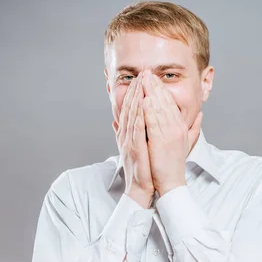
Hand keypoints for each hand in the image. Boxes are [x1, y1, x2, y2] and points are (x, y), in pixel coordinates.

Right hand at [112, 73, 153, 207]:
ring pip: (131, 115)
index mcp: (127, 133)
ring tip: (140, 84)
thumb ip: (131, 133)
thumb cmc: (142, 169)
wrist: (140, 188)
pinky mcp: (134, 148)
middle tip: (141, 74)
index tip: (140, 79)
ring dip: (135, 99)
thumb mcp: (135, 147)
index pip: (129, 109)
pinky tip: (142, 105)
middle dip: (134, 90)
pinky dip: (138, 116)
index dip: (133, 93)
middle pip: (128, 108)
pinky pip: (136, 129)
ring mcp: (128, 141)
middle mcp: (125, 135)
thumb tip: (119, 122)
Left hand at [142, 70, 202, 195]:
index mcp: (181, 127)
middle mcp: (177, 128)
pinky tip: (143, 100)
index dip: (162, 89)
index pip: (171, 103)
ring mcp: (170, 134)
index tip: (153, 78)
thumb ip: (194, 128)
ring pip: (159, 109)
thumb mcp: (186, 143)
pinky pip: (154, 123)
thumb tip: (200, 115)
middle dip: (155, 86)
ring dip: (151, 93)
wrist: (172, 182)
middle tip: (147, 72)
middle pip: (165, 102)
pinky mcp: (161, 142)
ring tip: (143, 80)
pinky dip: (149, 111)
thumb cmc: (174, 164)